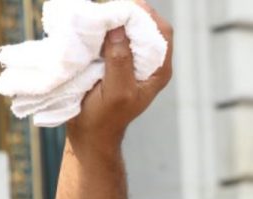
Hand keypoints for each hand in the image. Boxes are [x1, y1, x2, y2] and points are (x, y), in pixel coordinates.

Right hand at [67, 0, 172, 148]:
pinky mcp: (114, 60)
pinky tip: (92, 28)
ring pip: (128, 29)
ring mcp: (131, 61)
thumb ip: (120, 61)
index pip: (161, 31)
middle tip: (106, 12)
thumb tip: (120, 29)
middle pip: (145, 26)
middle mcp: (148, 63)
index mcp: (158, 70)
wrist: (90, 133)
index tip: (122, 9)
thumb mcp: (117, 91)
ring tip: (98, 19)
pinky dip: (104, 29)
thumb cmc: (107, 118)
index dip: (145, 15)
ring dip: (113, 20)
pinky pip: (113, 37)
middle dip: (128, 14)